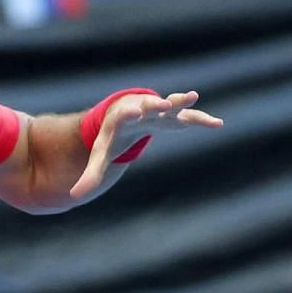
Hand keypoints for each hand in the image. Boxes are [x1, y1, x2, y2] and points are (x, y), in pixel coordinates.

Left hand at [70, 91, 224, 198]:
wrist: (126, 112)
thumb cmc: (113, 135)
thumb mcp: (102, 154)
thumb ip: (91, 174)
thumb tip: (73, 197)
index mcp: (122, 118)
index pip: (124, 115)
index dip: (130, 113)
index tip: (135, 111)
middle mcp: (142, 109)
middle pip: (148, 104)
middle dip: (155, 104)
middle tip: (162, 103)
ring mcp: (160, 110)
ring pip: (171, 104)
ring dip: (180, 101)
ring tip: (192, 95)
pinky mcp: (174, 116)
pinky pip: (189, 117)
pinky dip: (201, 119)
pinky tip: (217, 123)